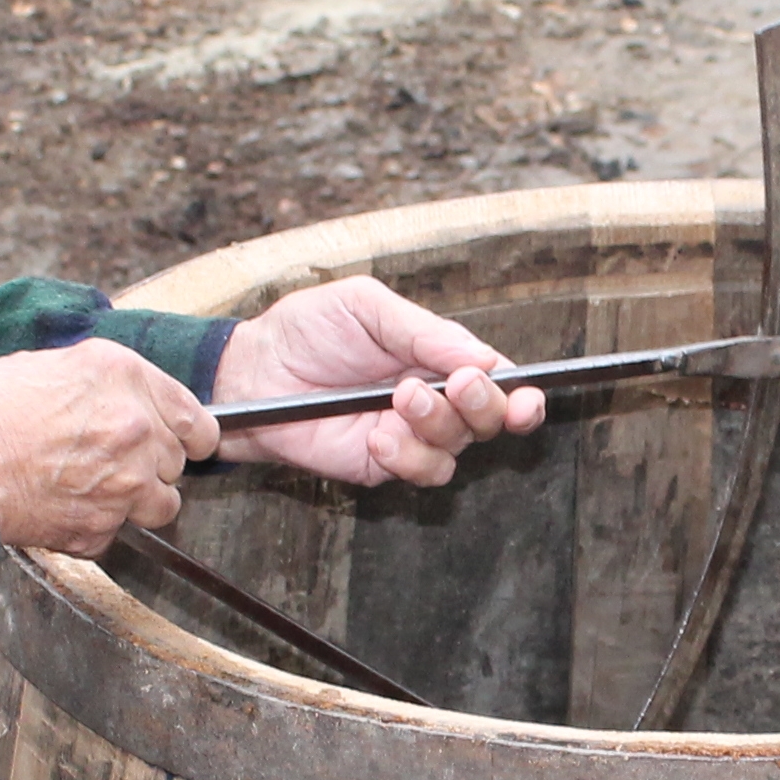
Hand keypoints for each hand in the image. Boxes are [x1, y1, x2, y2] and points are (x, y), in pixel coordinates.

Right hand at [0, 338, 217, 553]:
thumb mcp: (41, 365)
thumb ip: (94, 380)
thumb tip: (112, 394)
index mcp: (123, 377)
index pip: (197, 418)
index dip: (188, 434)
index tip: (181, 442)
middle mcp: (134, 428)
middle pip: (178, 462)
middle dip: (152, 463)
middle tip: (111, 460)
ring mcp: (124, 483)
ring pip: (162, 504)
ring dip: (137, 500)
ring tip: (95, 489)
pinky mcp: (102, 528)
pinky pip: (118, 532)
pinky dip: (97, 526)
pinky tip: (65, 507)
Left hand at [203, 275, 545, 485]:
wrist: (253, 371)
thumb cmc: (308, 330)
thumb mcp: (368, 307)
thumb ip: (426, 331)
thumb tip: (483, 359)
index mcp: (437, 356)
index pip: (497, 377)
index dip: (522, 393)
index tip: (526, 396)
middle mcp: (433, 398)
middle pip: (491, 417)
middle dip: (484, 404)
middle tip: (455, 385)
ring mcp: (410, 435)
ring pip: (458, 448)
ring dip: (439, 425)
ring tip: (401, 398)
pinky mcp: (383, 465)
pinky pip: (421, 472)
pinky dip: (407, 457)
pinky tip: (377, 437)